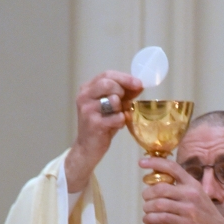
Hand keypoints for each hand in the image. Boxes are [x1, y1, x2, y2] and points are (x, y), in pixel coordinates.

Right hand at [64, 71, 142, 192]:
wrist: (88, 148)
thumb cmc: (101, 125)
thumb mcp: (111, 107)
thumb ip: (123, 94)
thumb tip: (139, 85)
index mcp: (87, 89)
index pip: (107, 75)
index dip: (125, 78)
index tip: (139, 83)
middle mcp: (84, 97)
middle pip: (108, 83)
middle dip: (122, 91)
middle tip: (125, 101)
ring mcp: (87, 110)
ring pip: (114, 100)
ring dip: (121, 109)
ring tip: (116, 117)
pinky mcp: (94, 124)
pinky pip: (117, 117)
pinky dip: (121, 121)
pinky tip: (115, 126)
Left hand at [140, 157, 223, 223]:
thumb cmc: (206, 216)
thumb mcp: (198, 196)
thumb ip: (181, 189)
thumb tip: (157, 185)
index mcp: (193, 184)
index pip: (173, 167)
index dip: (155, 162)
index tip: (142, 162)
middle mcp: (191, 194)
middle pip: (160, 188)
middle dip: (147, 194)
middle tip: (146, 199)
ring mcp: (189, 209)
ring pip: (158, 204)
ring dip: (147, 208)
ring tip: (147, 212)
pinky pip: (162, 218)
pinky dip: (150, 219)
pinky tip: (149, 220)